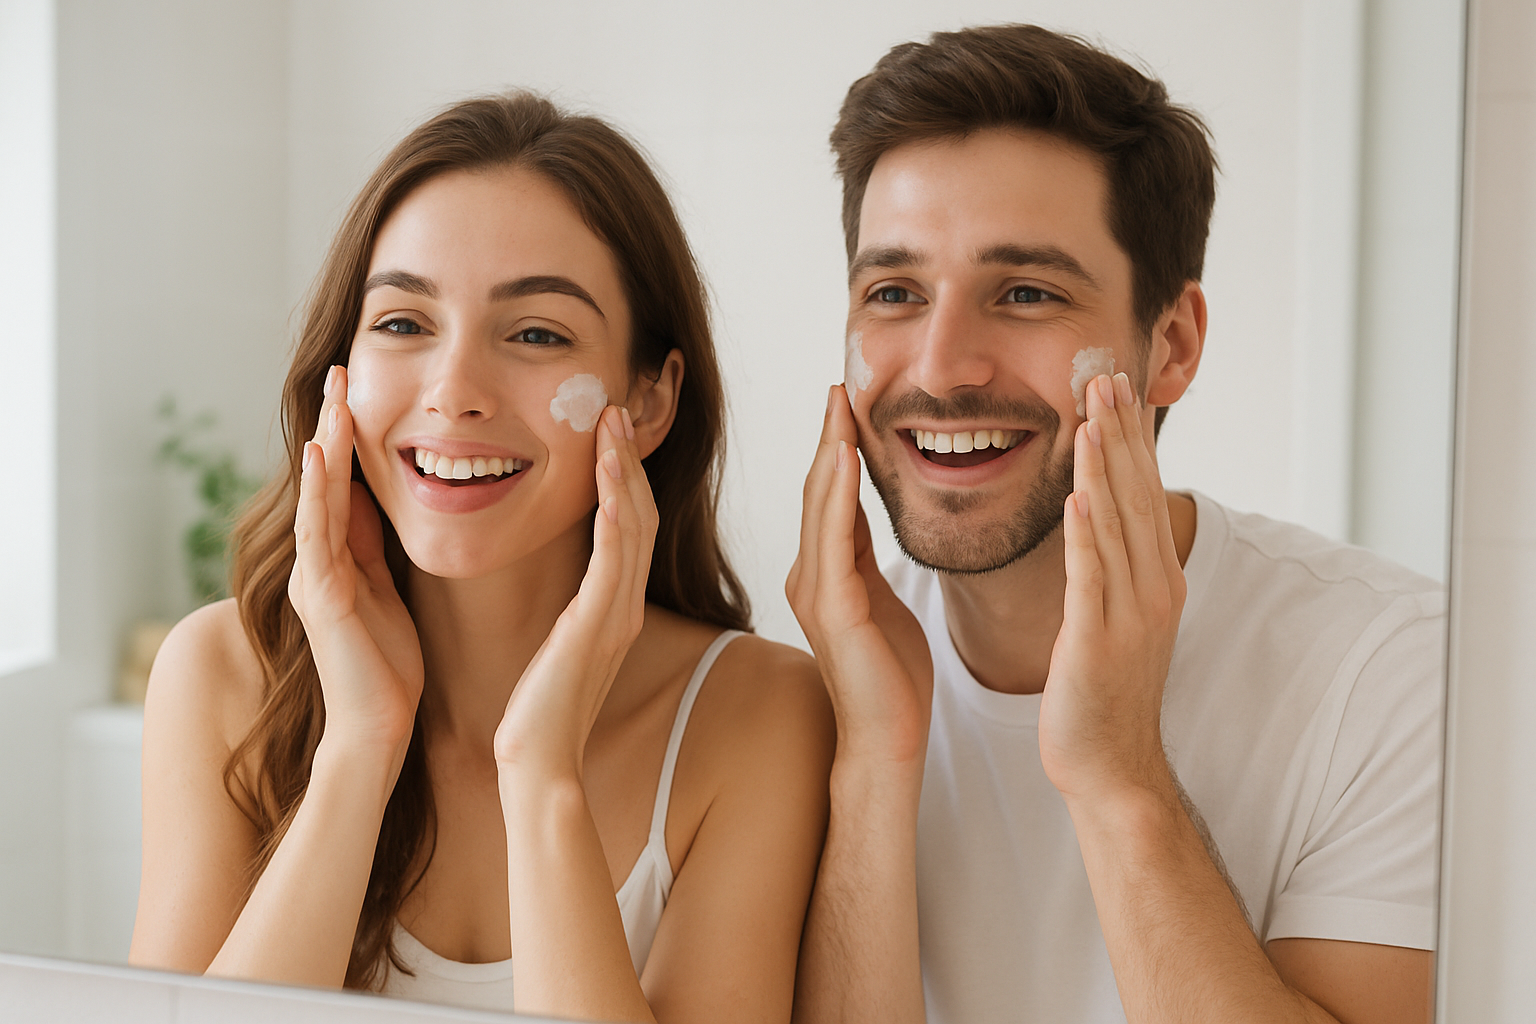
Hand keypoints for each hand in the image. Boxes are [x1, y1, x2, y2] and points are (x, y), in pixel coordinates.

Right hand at [288, 365, 423, 760]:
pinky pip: (317, 532)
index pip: (344, 483)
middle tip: (340, 369)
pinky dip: (318, 491)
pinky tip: (319, 453)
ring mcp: (315, 575)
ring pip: (318, 495)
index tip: (360, 388)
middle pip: (324, 479)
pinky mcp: (322, 595)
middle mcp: (319, 561)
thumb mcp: (389, 592)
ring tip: (334, 394)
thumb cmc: (389, 668)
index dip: (349, 437)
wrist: (378, 728)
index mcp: (340, 559)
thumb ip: (378, 549)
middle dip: (333, 424)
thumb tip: (386, 501)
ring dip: (325, 442)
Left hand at [493, 405, 656, 778]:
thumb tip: (566, 589)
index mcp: (614, 606)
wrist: (538, 762)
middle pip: (638, 515)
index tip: (608, 432)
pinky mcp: (597, 628)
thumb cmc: (539, 709)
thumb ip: (572, 612)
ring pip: (631, 527)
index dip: (623, 476)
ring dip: (623, 473)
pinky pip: (612, 562)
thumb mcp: (560, 647)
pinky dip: (614, 517)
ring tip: (611, 425)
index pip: (628, 526)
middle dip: (628, 460)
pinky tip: (608, 482)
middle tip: (615, 409)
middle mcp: (624, 605)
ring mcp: (616, 616)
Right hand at [786, 385, 932, 764]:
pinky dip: (837, 494)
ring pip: (819, 507)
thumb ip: (865, 559)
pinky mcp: (833, 609)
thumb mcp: (882, 600)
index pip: (828, 497)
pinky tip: (844, 459)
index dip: (835, 449)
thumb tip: (862, 516)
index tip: (846, 403)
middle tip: (838, 387)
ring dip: (829, 453)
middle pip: (817, 492)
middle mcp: (810, 576)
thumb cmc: (890, 678)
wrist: (887, 739)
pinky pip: (834, 539)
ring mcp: (815, 591)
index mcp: (825, 574)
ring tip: (838, 407)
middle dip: (827, 437)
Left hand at [1039, 372, 1185, 804]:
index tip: (1114, 382)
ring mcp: (1129, 614)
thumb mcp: (1113, 614)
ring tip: (1092, 414)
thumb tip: (1099, 515)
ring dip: (1105, 467)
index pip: (1142, 490)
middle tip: (1105, 372)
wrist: (1112, 765)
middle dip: (1121, 431)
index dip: (1129, 435)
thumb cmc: (1103, 691)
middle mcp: (1152, 587)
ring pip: (1117, 526)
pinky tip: (1077, 497)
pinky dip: (1086, 535)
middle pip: (1136, 494)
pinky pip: (1091, 579)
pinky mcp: (1097, 642)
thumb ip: (1110, 564)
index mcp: (1154, 576)